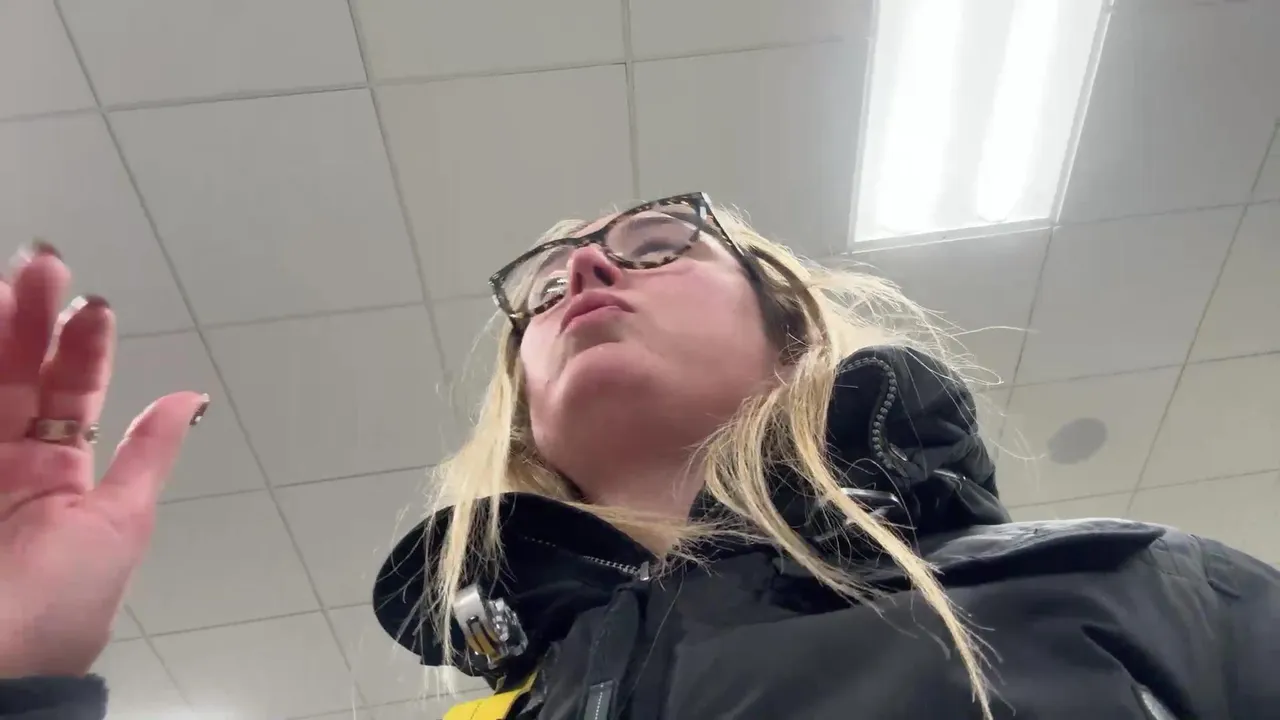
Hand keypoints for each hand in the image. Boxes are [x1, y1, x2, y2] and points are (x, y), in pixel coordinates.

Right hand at [0, 243, 207, 677]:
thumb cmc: (63, 601)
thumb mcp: (119, 521)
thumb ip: (148, 453)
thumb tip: (192, 397)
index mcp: (55, 478)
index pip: (70, 396)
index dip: (82, 348)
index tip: (92, 303)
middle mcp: (6, 466)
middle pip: (15, 377)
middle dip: (29, 320)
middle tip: (40, 265)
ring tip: (7, 283)